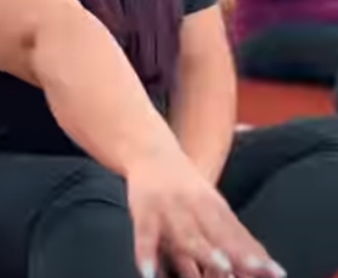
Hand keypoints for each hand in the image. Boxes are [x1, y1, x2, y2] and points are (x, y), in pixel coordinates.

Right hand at [127, 155, 284, 277]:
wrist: (150, 153)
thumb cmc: (186, 187)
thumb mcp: (212, 205)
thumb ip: (236, 236)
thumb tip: (268, 267)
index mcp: (214, 205)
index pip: (238, 233)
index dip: (255, 253)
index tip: (275, 272)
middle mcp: (195, 206)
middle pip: (218, 232)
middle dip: (236, 252)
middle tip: (253, 269)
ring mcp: (168, 208)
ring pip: (187, 232)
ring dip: (204, 250)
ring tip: (221, 267)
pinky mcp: (142, 213)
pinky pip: (145, 236)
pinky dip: (145, 255)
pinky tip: (149, 274)